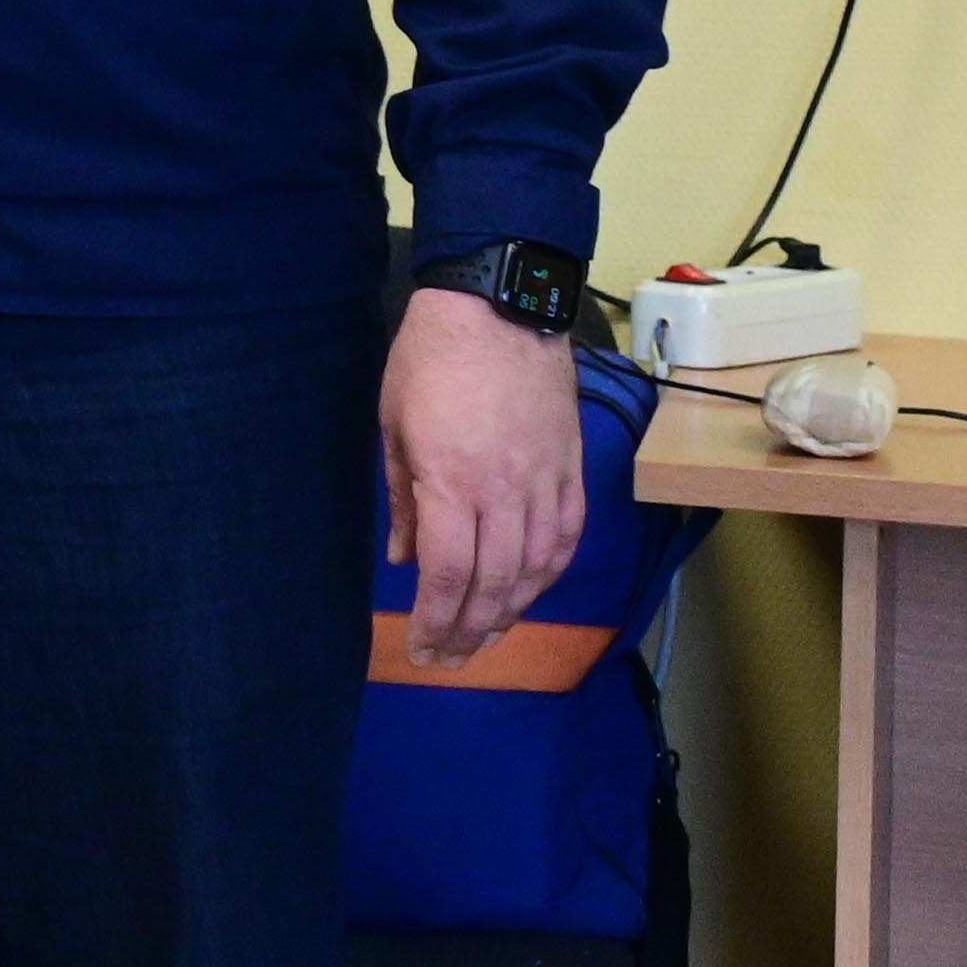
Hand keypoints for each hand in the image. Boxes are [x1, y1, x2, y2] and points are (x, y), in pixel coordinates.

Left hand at [379, 287, 585, 662]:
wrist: (500, 308)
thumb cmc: (430, 359)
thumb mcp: (393, 423)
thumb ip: (401, 497)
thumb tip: (403, 558)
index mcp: (452, 482)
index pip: (447, 573)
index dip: (436, 619)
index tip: (422, 646)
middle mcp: (505, 492)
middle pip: (494, 584)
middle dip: (470, 630)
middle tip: (449, 658)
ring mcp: (545, 483)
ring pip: (536, 570)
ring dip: (511, 613)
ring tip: (485, 637)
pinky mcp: (572, 471)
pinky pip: (566, 539)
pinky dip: (548, 575)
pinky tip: (529, 592)